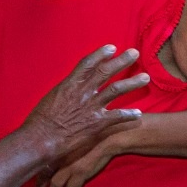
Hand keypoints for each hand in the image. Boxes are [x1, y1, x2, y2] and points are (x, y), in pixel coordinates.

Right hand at [18, 43, 148, 162]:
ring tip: (145, 77)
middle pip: (105, 71)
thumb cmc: (41, 121)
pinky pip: (117, 116)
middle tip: (135, 53)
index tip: (112, 48)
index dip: (101, 54)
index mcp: (69, 84)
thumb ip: (65, 91)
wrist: (41, 138)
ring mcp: (91, 107)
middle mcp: (82, 92)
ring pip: (116, 90)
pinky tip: (138, 114)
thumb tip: (71, 87)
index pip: (88, 64)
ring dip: (132, 82)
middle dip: (122, 61)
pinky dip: (128, 115)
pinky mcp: (97, 124)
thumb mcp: (52, 99)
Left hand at [39, 127, 137, 186]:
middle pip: (45, 175)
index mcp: (57, 147)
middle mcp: (60, 156)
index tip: (36, 183)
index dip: (38, 175)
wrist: (107, 138)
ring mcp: (70, 165)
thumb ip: (64, 144)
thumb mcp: (74, 136)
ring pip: (56, 183)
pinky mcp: (80, 173)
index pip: (42, 163)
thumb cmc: (93, 134)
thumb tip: (57, 149)